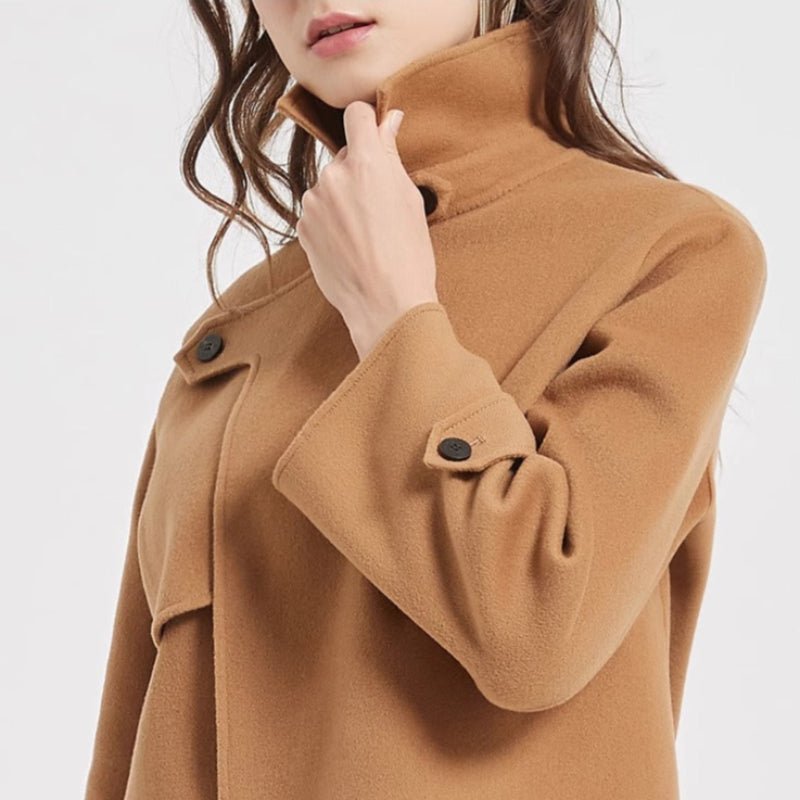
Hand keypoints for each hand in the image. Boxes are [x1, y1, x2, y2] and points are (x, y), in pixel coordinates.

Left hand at [295, 101, 438, 360]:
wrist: (385, 304)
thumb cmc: (408, 255)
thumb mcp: (410, 200)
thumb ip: (391, 155)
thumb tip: (389, 120)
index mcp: (367, 163)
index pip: (356, 114)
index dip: (368, 123)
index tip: (376, 137)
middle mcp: (333, 175)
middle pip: (345, 156)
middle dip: (360, 172)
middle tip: (380, 208)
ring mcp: (313, 202)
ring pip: (330, 186)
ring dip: (343, 200)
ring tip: (365, 235)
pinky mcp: (302, 227)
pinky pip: (318, 212)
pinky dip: (331, 223)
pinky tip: (350, 246)